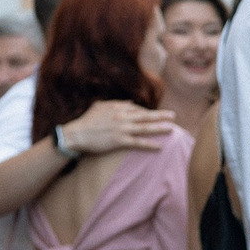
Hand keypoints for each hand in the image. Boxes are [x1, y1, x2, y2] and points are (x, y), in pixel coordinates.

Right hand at [59, 99, 176, 154]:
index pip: (137, 109)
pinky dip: (149, 144)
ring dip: (159, 128)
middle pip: (145, 116)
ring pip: (145, 128)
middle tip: (173, 116)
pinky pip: (138, 142)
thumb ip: (116, 104)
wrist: (76, 134)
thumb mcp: (99, 107)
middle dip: (161, 116)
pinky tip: (159, 146)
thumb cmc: (86, 121)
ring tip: (172, 129)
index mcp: (117, 108)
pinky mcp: (119, 140)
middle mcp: (121, 117)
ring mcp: (121, 129)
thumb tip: (131, 103)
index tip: (156, 115)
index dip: (148, 112)